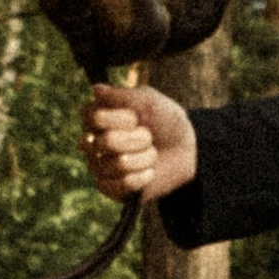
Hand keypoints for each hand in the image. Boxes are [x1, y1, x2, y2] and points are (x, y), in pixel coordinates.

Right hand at [80, 84, 198, 204]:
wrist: (188, 150)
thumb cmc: (165, 121)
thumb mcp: (149, 101)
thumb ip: (123, 96)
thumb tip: (96, 89)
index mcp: (97, 118)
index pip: (91, 117)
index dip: (117, 118)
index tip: (135, 117)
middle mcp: (93, 142)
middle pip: (106, 142)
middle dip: (137, 139)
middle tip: (148, 137)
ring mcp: (99, 166)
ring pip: (118, 164)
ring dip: (144, 157)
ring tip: (150, 154)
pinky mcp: (110, 188)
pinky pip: (124, 184)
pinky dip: (144, 176)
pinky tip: (149, 172)